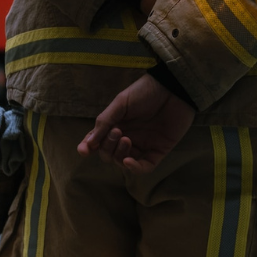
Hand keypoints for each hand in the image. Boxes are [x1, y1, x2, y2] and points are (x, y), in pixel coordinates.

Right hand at [78, 74, 195, 172]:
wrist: (173, 89)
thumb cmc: (145, 92)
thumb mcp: (120, 103)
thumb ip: (104, 122)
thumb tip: (88, 144)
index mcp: (115, 124)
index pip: (98, 141)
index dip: (89, 148)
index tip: (84, 150)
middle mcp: (127, 137)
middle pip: (109, 154)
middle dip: (107, 147)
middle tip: (117, 131)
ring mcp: (142, 145)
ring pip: (123, 162)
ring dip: (119, 155)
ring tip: (125, 139)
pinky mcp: (158, 151)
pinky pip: (144, 167)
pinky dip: (134, 168)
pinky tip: (128, 162)